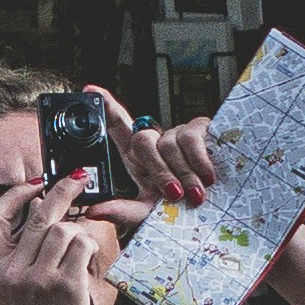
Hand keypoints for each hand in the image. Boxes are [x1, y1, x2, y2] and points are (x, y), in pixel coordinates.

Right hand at [0, 168, 119, 304]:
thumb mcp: (17, 281)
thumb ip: (24, 247)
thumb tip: (42, 203)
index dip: (14, 195)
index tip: (34, 184)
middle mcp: (13, 272)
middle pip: (38, 216)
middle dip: (61, 190)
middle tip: (78, 178)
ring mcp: (39, 279)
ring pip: (63, 230)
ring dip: (77, 232)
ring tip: (79, 247)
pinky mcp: (65, 285)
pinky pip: (82, 246)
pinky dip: (89, 246)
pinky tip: (87, 260)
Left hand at [81, 82, 217, 215]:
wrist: (214, 212)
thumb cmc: (180, 209)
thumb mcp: (149, 214)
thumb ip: (122, 212)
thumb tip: (93, 210)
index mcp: (139, 158)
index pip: (118, 126)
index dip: (106, 107)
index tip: (90, 90)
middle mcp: (156, 141)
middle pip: (141, 140)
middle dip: (158, 170)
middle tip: (174, 195)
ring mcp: (177, 134)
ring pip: (167, 143)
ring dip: (182, 173)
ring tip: (195, 194)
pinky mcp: (200, 130)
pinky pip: (191, 138)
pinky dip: (198, 161)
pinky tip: (207, 177)